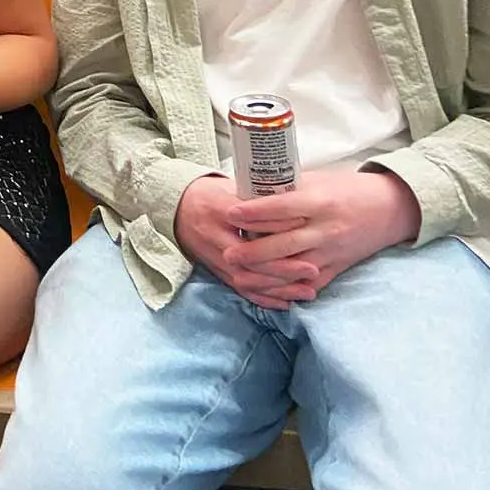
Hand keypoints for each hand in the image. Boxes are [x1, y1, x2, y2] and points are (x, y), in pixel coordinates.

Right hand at [175, 175, 321, 310]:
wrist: (176, 208)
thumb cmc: (210, 194)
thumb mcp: (230, 186)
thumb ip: (257, 196)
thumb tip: (294, 201)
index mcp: (218, 208)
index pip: (251, 221)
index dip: (279, 226)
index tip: (305, 228)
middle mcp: (214, 236)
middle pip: (250, 258)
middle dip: (283, 267)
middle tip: (312, 269)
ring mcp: (213, 257)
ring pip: (247, 279)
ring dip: (278, 288)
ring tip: (307, 291)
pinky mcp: (215, 271)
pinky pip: (240, 290)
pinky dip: (264, 299)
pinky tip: (286, 303)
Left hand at [227, 169, 421, 294]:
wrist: (390, 208)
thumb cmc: (349, 189)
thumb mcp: (318, 180)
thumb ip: (289, 189)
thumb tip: (253, 191)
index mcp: (320, 201)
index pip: (281, 208)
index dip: (254, 212)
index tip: (230, 213)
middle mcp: (325, 229)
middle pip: (283, 244)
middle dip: (252, 252)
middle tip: (228, 253)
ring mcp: (332, 252)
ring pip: (293, 269)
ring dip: (264, 274)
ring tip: (239, 274)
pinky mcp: (338, 268)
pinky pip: (309, 284)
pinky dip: (287, 289)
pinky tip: (266, 289)